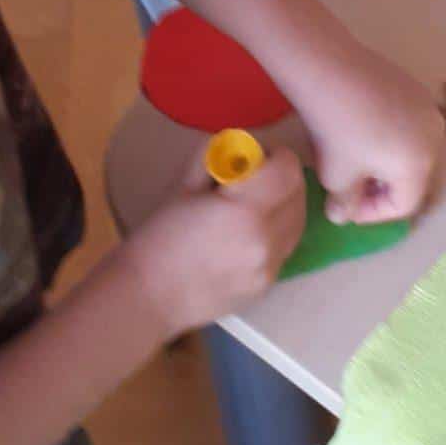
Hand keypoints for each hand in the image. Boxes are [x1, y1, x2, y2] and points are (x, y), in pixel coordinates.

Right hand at [128, 148, 307, 341]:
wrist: (146, 297)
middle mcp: (267, 242)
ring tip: (252, 205)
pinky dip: (275, 233)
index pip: (288, 170)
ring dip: (283, 205)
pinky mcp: (267, 286)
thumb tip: (241, 146)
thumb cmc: (158, 239)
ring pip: (297, 223)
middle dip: (283, 178)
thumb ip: (218, 159)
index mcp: (244, 212)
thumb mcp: (185, 186)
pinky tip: (246, 234)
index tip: (257, 156)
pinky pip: (285, 249)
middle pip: (299, 194)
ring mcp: (270, 269)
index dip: (277, 156)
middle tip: (255, 177)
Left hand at [311, 50, 445, 224]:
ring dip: (388, 164)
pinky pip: (409, 125)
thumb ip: (345, 204)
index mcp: (421, 165)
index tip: (347, 208)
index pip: (403, 206)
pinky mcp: (417, 88)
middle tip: (353, 189)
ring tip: (358, 161)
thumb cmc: (337, 130)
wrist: (330, 70)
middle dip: (383, 189)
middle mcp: (435, 138)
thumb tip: (342, 215)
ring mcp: (429, 109)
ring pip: (412, 151)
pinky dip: (391, 137)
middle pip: (413, 178)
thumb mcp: (336, 177)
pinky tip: (365, 132)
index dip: (373, 214)